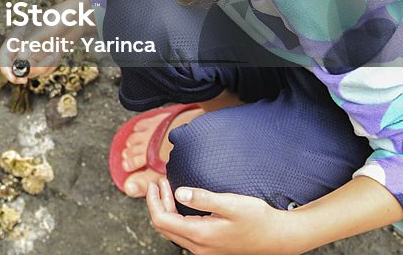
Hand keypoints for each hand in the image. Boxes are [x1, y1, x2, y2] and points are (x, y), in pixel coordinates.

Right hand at [0, 0, 91, 84]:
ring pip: (31, 71)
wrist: (78, 18)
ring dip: (44, 66)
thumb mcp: (46, 30)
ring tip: (56, 52)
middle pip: (15, 67)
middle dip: (24, 73)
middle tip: (25, 80)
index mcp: (18, 36)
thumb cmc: (60, 18)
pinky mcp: (45, 58)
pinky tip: (58, 53)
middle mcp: (24, 46)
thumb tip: (21, 60)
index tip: (14, 78)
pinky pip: (44, 70)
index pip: (4, 56)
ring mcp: (34, 53)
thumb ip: (32, 44)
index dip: (5, 68)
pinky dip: (51, 65)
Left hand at [146, 179, 302, 254]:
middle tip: (160, 182)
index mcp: (200, 235)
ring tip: (168, 188)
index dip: (153, 200)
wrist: (279, 237)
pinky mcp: (211, 248)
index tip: (155, 183)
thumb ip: (203, 198)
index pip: (161, 220)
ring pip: (173, 231)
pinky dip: (177, 217)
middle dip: (157, 203)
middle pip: (164, 226)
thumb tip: (178, 193)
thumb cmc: (258, 219)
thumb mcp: (231, 204)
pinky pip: (184, 234)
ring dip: (167, 210)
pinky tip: (182, 204)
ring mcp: (205, 250)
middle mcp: (199, 247)